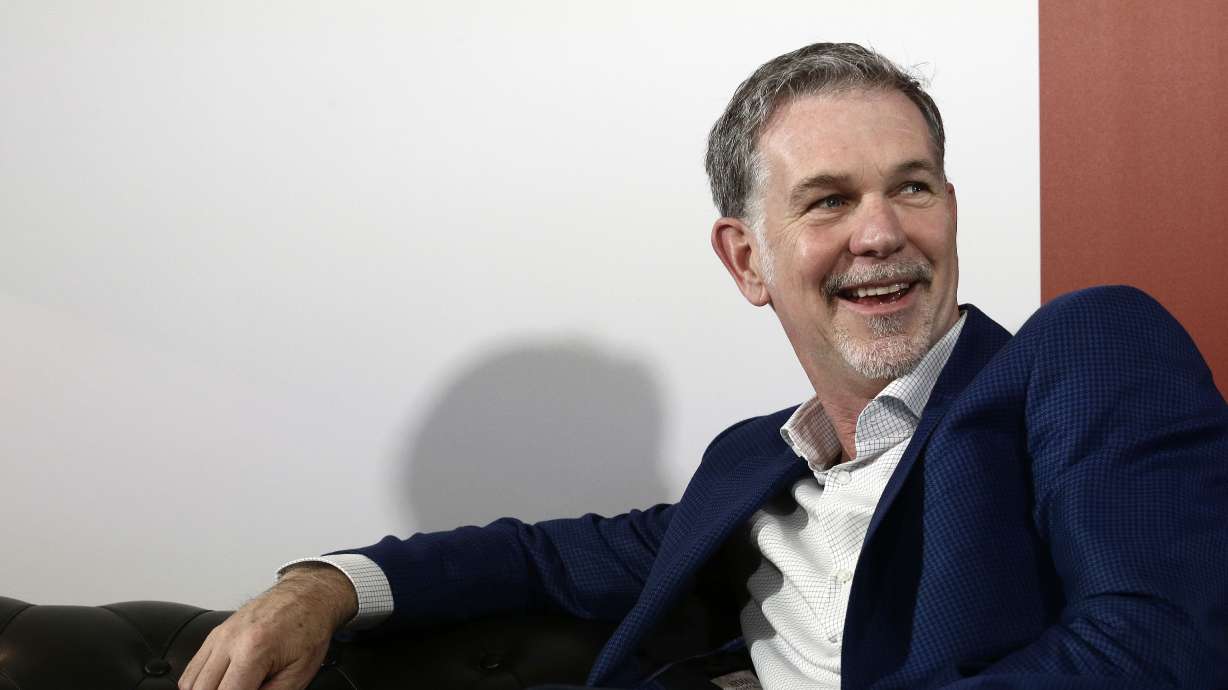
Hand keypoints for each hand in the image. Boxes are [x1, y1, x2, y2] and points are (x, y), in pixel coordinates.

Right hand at [178, 564, 358, 689]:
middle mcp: (230, 640)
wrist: (308, 594)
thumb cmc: (310, 627)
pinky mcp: (216, 633)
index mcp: (253, 649)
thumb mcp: (300, 672)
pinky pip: (194, 667)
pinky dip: (200, 682)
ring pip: (191, 681)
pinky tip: (219, 685)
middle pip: (203, 689)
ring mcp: (220, 635)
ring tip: (234, 687)